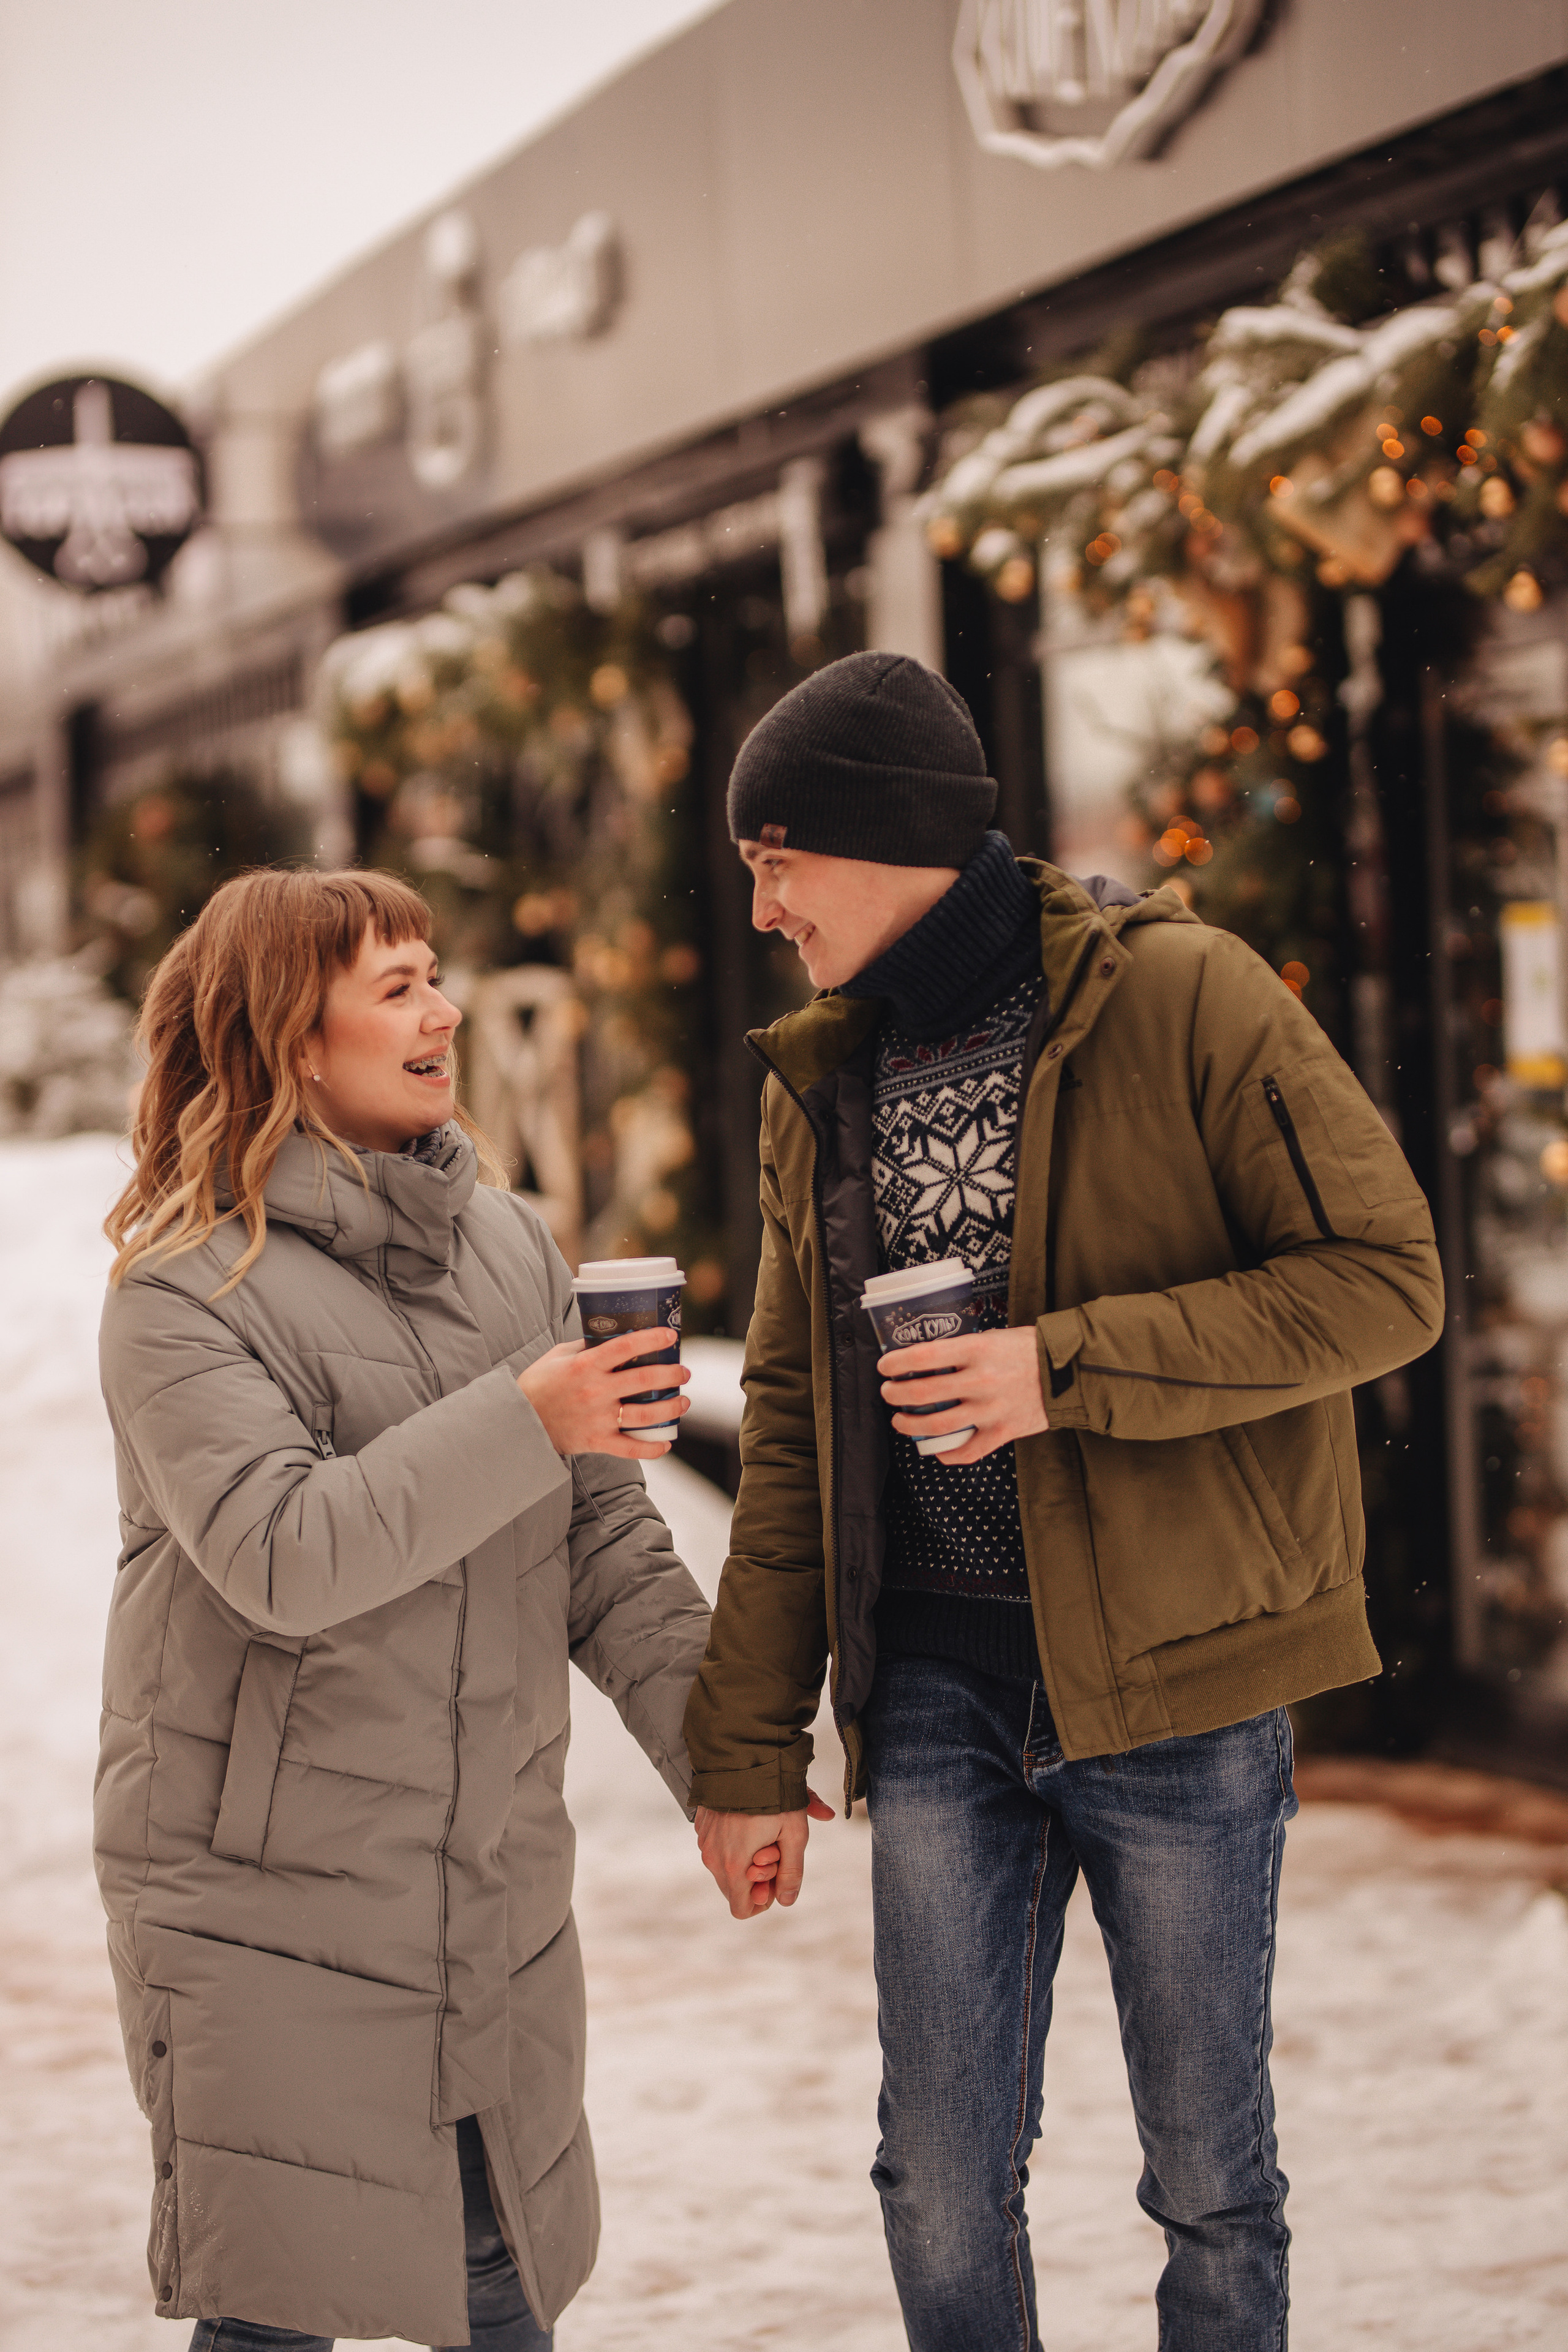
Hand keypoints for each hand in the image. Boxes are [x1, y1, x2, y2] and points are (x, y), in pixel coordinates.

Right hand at [517, 1330, 690, 1459]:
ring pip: (645, 1415)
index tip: (671, 1336)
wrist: (517, 1422)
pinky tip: (667, 1443)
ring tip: (683, 1401)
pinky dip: (652, 1449)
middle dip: (671, 1375)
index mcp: (585, 1365)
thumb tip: (614, 1335)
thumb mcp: (558, 1356)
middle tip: (683, 1372)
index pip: (625, 1347)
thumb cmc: (538, 1385)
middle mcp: (595, 1391)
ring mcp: (598, 1419)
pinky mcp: (597, 1441)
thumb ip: (586, 1346)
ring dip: (670, 1408)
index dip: (652, 1339)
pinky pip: (630, 1449)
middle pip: (644, 1381)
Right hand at [694, 1792, 835, 1918]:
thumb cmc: (773, 1796)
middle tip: (774, 1850)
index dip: (763, 1901)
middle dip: (755, 1878)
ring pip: (725, 1868)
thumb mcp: (795, 1833)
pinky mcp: (702, 1826)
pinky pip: (717, 1848)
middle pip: (734, 1890)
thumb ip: (792, 1872)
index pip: (741, 1909)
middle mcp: (713, 1858)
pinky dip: (733, 1844)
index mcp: (734, 1866)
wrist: (743, 1755)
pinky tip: (749, 1821)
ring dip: (744, 1860)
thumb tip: (786, 1900)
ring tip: (763, 1832)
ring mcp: (704, 1841)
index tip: (778, 1875)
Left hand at [878, 1324, 1048, 1465]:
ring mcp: (991, 1409)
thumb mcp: (992, 1337)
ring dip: (910, 1425)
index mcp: (977, 1350)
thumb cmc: (1029, 1349)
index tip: (885, 1367)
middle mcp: (981, 1380)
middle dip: (896, 1395)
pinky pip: (967, 1451)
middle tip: (889, 1393)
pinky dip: (947, 1454)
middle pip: (922, 1393)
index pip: (923, 1356)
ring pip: (937, 1425)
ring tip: (901, 1421)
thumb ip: (963, 1350)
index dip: (896, 1363)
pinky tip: (936, 1450)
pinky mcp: (1003, 1432)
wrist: (1070, 1370)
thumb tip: (927, 1358)